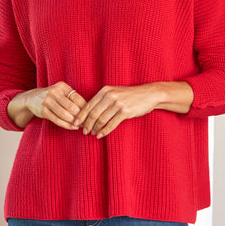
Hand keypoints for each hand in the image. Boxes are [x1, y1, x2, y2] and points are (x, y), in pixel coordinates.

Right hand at [7, 82, 86, 129]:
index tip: (91, 116)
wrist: (32, 98)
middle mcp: (54, 92)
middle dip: (81, 117)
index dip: (85, 109)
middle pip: (72, 107)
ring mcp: (47, 101)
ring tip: (80, 126)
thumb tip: (89, 111)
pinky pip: (57, 120)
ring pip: (65, 115)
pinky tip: (72, 128)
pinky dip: (66, 125)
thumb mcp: (62, 93)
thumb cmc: (53, 97)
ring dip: (74, 122)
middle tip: (87, 124)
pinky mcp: (43, 111)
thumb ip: (73, 99)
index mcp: (62, 86)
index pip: (77, 98)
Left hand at [76, 82, 193, 137]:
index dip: (81, 115)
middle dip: (87, 124)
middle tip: (84, 132)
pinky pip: (111, 124)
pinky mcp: (125, 111)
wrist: (149, 94)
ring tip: (93, 134)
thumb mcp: (115, 93)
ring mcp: (117, 103)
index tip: (75, 123)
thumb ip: (103, 100)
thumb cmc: (130, 96)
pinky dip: (105, 131)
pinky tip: (101, 135)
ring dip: (96, 128)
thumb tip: (90, 113)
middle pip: (93, 113)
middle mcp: (110, 96)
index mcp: (105, 90)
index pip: (88, 104)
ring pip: (101, 119)